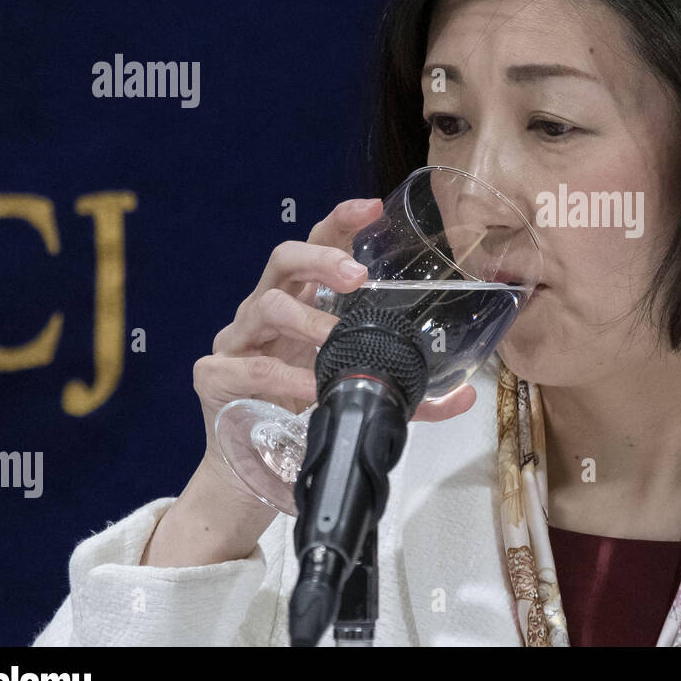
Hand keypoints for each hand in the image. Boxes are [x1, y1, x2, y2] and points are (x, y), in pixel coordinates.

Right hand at [192, 198, 478, 495]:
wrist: (251, 472)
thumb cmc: (302, 415)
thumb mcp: (357, 394)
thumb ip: (408, 393)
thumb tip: (465, 395)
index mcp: (301, 303)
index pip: (317, 246)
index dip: (340, 222)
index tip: (372, 207)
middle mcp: (266, 312)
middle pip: (284, 260)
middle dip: (321, 258)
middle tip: (356, 276)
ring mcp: (238, 340)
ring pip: (266, 306)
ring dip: (305, 319)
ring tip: (332, 336)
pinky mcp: (216, 374)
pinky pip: (251, 366)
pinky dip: (284, 375)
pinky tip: (307, 387)